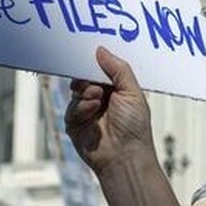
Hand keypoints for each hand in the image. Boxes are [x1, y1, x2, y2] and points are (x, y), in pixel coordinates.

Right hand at [66, 46, 154, 176]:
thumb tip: (101, 50)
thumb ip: (118, 69)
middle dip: (88, 76)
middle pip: (86, 77)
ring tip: (98, 97)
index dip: (96, 62)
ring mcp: (87, 110)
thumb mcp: (131, 91)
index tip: (91, 52)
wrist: (124, 155)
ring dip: (86, 91)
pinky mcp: (74, 123)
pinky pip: (71, 107)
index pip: (102, 69)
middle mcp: (101, 98)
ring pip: (77, 90)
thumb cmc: (135, 126)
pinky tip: (92, 109)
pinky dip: (81, 106)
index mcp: (117, 89)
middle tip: (94, 78)